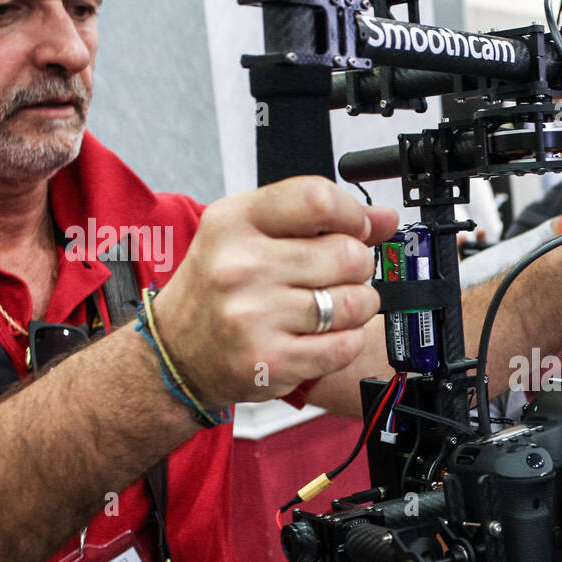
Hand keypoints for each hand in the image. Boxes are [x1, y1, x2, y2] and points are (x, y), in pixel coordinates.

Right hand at [151, 176, 398, 407]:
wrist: (176, 351)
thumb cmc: (219, 286)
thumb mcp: (254, 234)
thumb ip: (321, 220)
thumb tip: (385, 218)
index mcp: (235, 222)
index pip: (318, 199)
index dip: (352, 215)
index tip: (355, 230)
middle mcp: (240, 267)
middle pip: (347, 254)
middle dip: (356, 267)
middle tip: (336, 276)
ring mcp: (253, 317)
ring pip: (354, 302)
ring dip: (357, 306)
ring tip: (332, 307)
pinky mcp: (270, 361)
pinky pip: (345, 346)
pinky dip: (347, 341)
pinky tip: (324, 335)